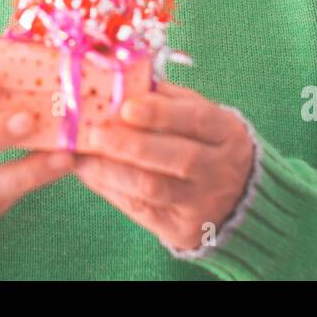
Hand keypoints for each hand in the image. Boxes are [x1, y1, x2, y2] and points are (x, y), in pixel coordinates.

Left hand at [73, 81, 253, 252]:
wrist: (234, 195)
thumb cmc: (203, 141)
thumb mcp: (196, 114)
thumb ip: (163, 99)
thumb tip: (119, 86)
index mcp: (227, 133)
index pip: (197, 120)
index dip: (161, 113)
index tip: (127, 107)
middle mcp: (220, 170)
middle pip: (179, 159)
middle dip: (132, 145)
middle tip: (95, 134)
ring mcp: (203, 203)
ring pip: (155, 189)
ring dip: (112, 170)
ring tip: (82, 156)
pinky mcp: (182, 230)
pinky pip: (140, 210)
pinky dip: (110, 189)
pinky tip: (89, 173)